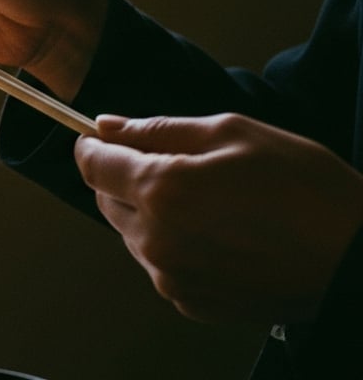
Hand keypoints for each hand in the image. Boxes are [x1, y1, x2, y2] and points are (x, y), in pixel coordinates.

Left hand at [75, 114, 362, 324]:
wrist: (353, 256)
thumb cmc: (306, 189)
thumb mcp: (232, 133)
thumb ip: (157, 130)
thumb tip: (108, 126)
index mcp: (163, 191)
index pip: (91, 165)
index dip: (91, 146)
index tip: (100, 137)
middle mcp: (157, 240)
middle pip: (106, 200)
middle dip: (126, 177)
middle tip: (176, 164)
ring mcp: (172, 277)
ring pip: (131, 233)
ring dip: (151, 212)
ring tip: (210, 201)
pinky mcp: (190, 301)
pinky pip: (159, 263)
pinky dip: (173, 244)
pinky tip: (218, 232)